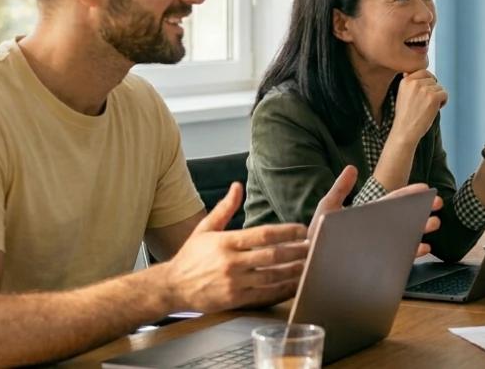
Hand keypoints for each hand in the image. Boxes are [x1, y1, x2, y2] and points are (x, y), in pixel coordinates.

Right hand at [163, 182, 308, 311]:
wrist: (172, 287)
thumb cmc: (191, 256)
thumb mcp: (205, 228)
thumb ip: (225, 208)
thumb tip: (237, 186)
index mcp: (226, 242)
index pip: (262, 234)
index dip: (285, 232)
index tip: (301, 230)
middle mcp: (231, 262)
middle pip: (271, 256)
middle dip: (295, 251)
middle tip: (312, 247)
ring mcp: (234, 283)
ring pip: (271, 277)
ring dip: (293, 271)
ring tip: (309, 264)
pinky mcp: (235, 300)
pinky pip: (264, 295)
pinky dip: (282, 290)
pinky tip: (295, 284)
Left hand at [311, 166, 443, 257]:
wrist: (311, 262)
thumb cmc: (318, 235)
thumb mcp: (328, 208)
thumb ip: (340, 188)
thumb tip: (352, 167)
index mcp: (368, 214)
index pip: (393, 200)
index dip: (409, 193)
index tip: (426, 188)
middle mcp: (378, 229)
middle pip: (405, 217)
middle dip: (422, 210)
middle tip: (439, 203)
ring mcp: (380, 244)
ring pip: (406, 235)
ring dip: (421, 229)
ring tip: (435, 223)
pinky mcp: (379, 260)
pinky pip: (400, 256)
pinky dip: (413, 252)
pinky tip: (423, 247)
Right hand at [391, 70, 448, 145]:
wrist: (405, 131)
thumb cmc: (405, 116)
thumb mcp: (402, 94)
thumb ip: (410, 83)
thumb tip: (418, 74)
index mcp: (406, 81)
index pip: (423, 71)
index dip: (428, 81)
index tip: (426, 92)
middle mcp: (415, 83)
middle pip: (433, 80)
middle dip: (433, 90)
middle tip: (427, 103)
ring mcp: (425, 89)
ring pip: (440, 87)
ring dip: (438, 97)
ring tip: (429, 107)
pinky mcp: (434, 97)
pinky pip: (445, 94)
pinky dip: (444, 102)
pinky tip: (436, 109)